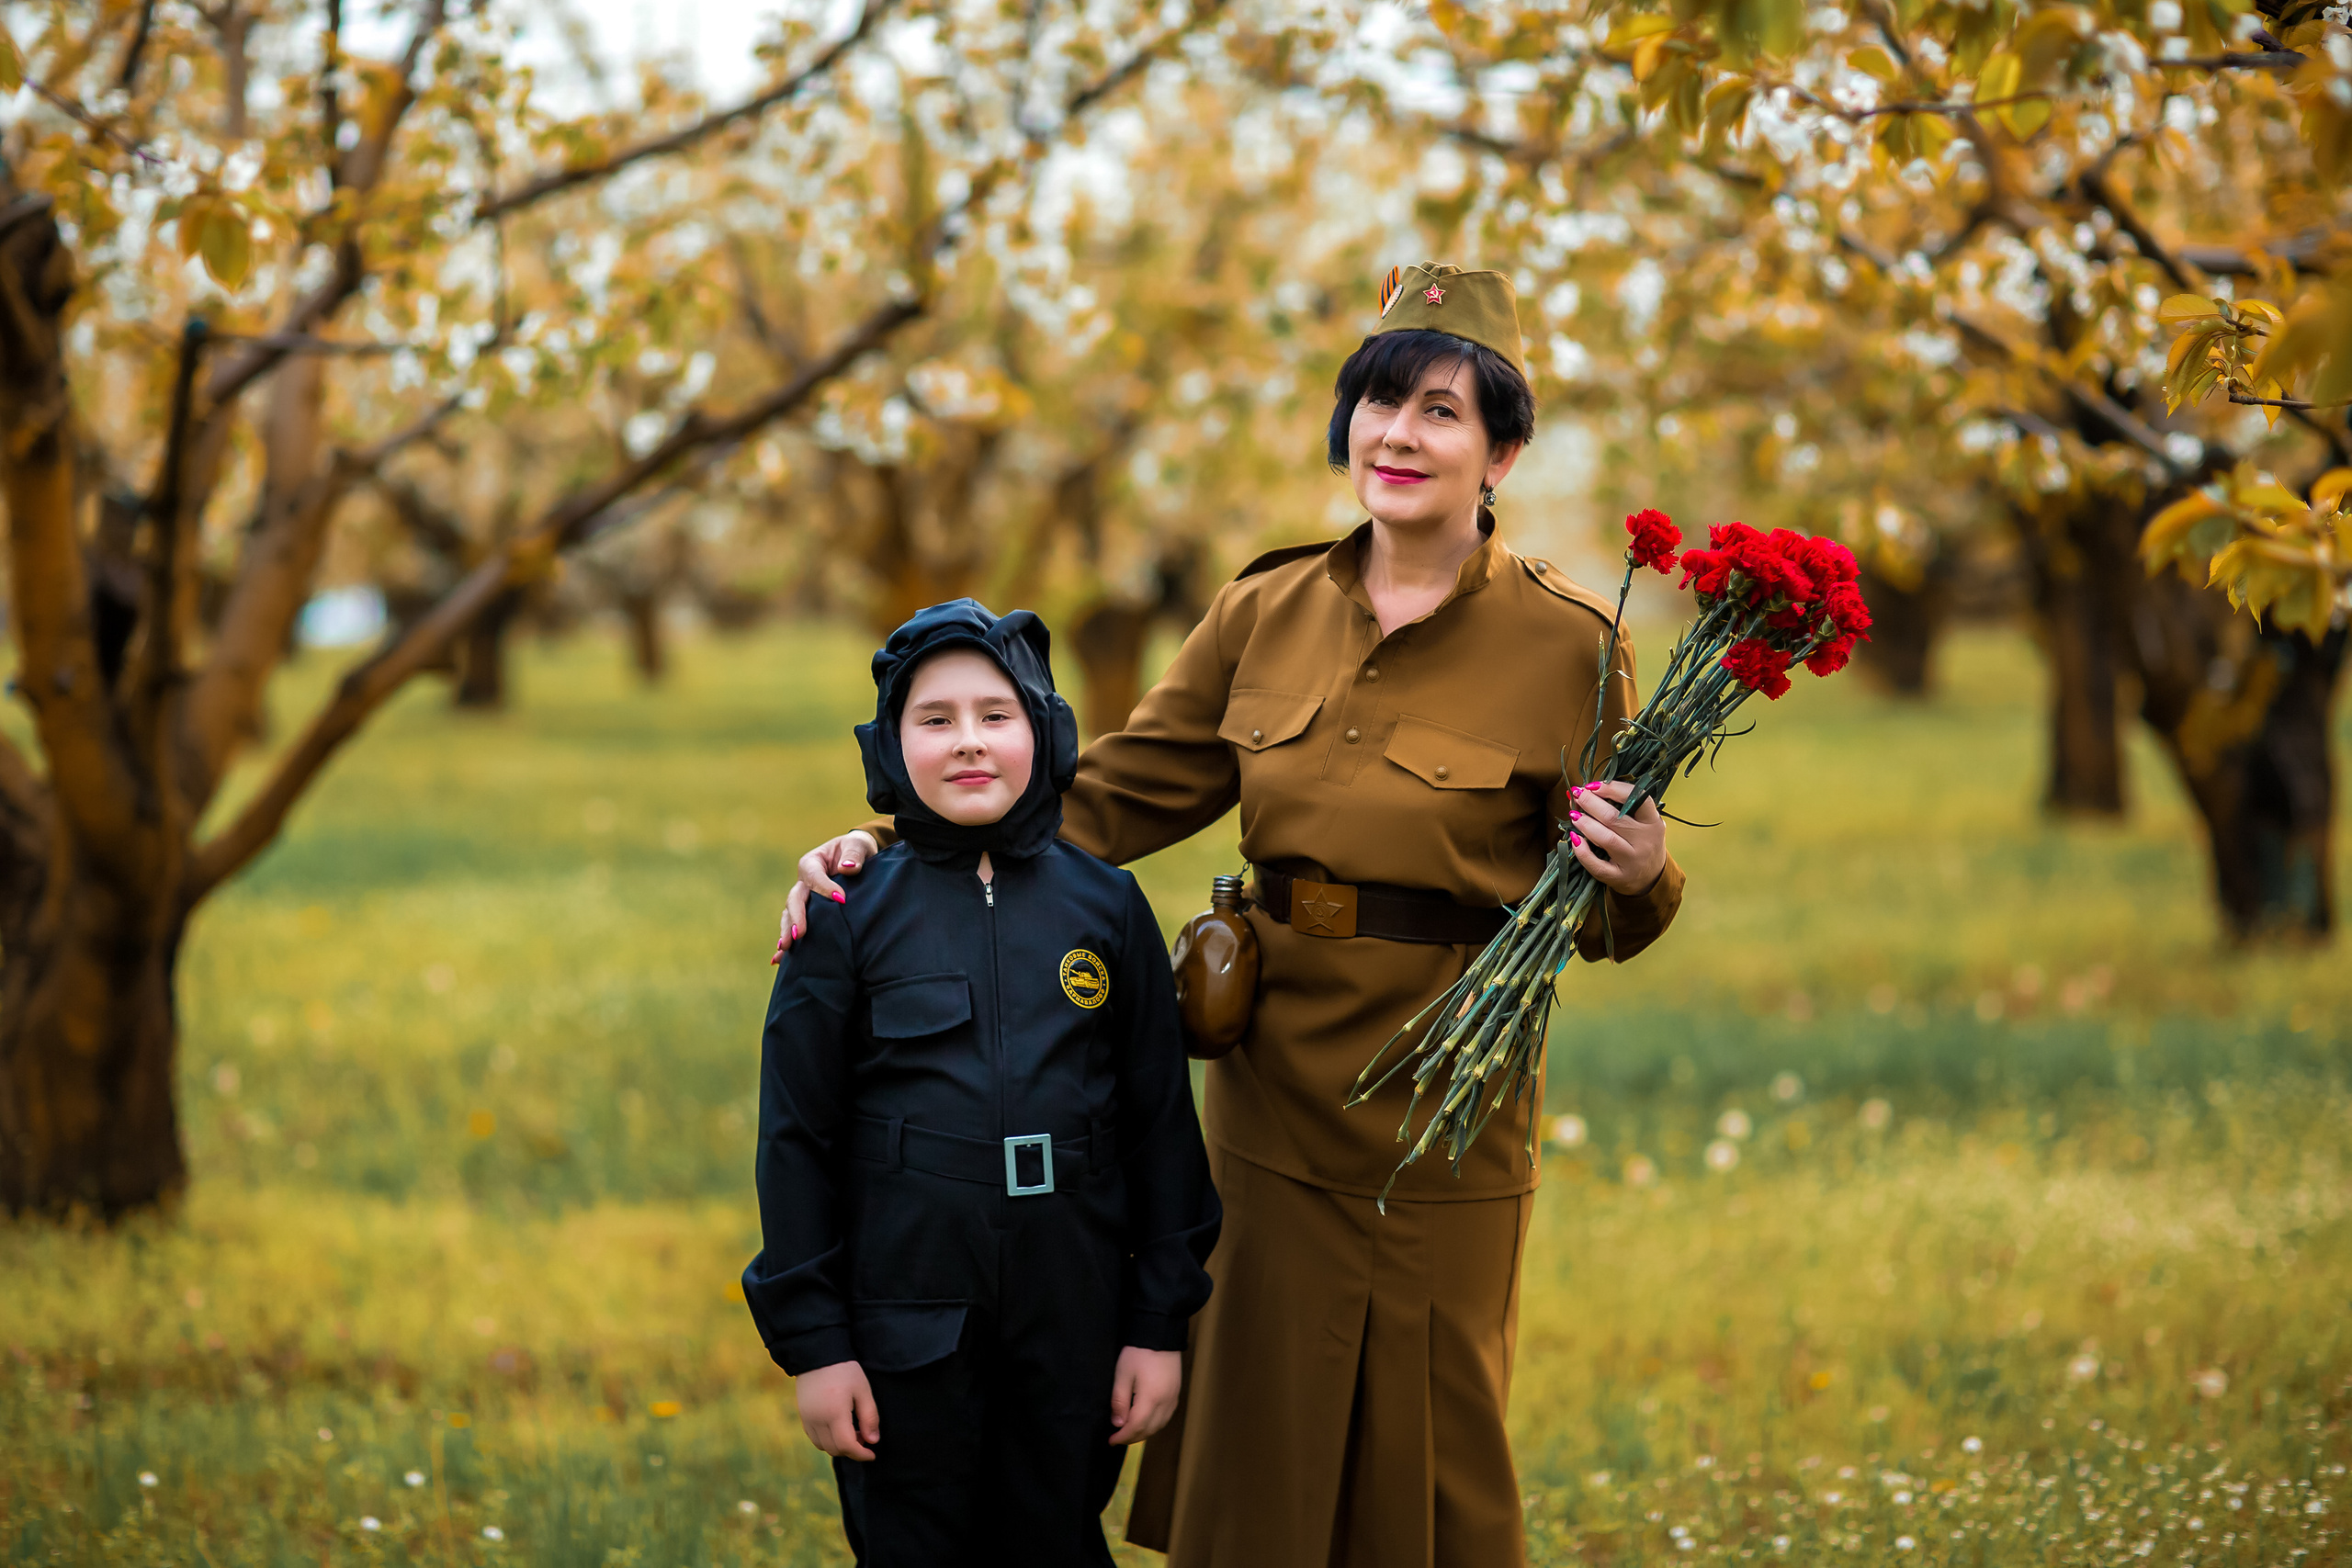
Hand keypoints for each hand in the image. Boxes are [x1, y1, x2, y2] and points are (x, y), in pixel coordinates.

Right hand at [772, 831, 880, 963]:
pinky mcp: (809, 913)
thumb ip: (854, 854)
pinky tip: (778, 959)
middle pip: (795, 900)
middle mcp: (803, 882)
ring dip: (786, 931)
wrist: (855, 859)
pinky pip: (795, 927)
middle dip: (796, 917)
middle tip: (799, 934)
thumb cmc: (855, 849)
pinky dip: (787, 943)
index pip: (814, 876)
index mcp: (812, 863)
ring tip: (785, 948)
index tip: (841, 899)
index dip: (825, 888)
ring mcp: (804, 900)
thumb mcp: (858, 845)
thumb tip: (847, 868)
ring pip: (790, 915)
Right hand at [796, 1360, 879, 1459]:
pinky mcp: (802, 1415)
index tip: (872, 1454)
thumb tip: (873, 1441)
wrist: (817, 1354)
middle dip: (851, 1450)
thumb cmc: (844, 1370)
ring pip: (823, 1446)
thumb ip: (869, 1417)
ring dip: (838, 1446)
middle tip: (864, 1436)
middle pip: (834, 1449)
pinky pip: (814, 1437)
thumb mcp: (863, 1390)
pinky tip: (838, 1427)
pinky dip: (827, 1440)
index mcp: (834, 1413)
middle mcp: (817, 1420)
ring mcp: (807, 1418)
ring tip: (852, 1430)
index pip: (847, 1445)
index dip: (861, 1454)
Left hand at [1108, 1346, 1181, 1444]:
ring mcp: (1173, 1397)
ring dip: (1144, 1432)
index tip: (1111, 1440)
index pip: (1136, 1426)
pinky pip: (1166, 1416)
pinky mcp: (1176, 1392)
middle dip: (1133, 1437)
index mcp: (1151, 1398)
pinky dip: (1155, 1424)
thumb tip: (1118, 1423)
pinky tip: (1146, 1421)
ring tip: (1130, 1431)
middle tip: (1118, 1438)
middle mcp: (1165, 1402)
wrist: (1160, 1333)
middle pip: (1149, 1429)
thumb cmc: (1138, 1353)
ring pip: (1160, 1425)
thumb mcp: (1123, 1374)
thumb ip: (1119, 1401)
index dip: (1123, 1437)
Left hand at [1566, 779, 1666, 896]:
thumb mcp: (1641, 822)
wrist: (1652, 877)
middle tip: (1577, 794)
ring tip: (1574, 814)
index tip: (1594, 785)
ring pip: (1606, 839)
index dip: (1613, 788)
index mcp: (1653, 822)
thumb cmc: (1641, 842)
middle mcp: (1645, 841)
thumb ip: (1619, 806)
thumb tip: (1584, 790)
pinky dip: (1582, 851)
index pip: (1638, 798)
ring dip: (1585, 824)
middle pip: (1614, 818)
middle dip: (1591, 803)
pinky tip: (1574, 839)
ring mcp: (1632, 860)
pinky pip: (1596, 865)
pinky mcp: (1619, 877)